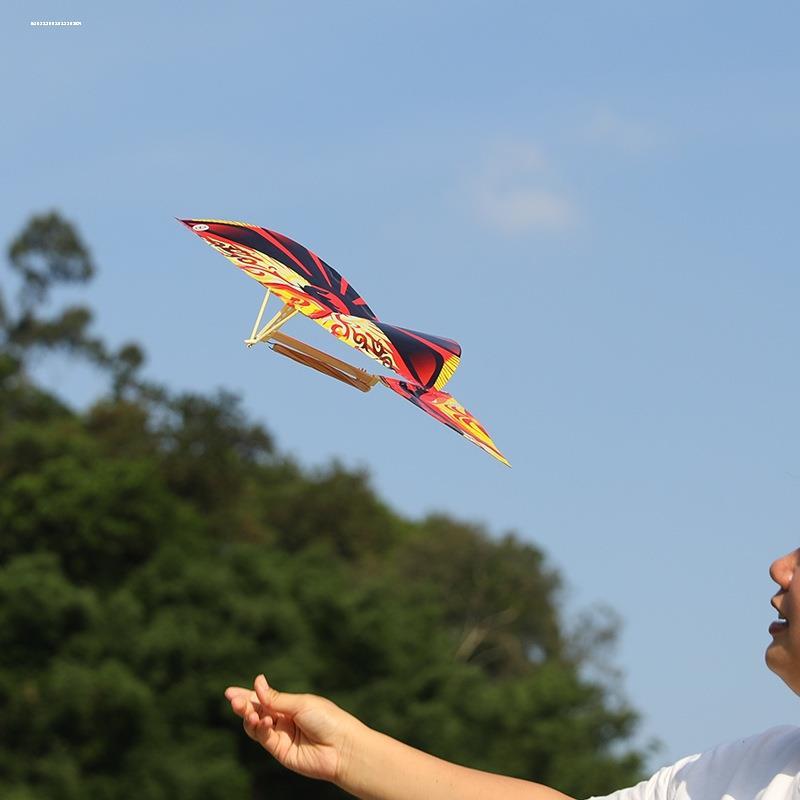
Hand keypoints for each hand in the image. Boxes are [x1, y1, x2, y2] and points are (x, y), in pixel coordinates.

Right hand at [225, 674, 360, 784]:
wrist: (341, 747)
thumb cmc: (327, 719)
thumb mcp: (300, 703)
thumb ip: (276, 699)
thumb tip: (257, 681)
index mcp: (291, 705)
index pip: (264, 698)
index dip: (248, 695)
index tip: (230, 691)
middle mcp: (284, 720)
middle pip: (257, 711)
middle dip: (243, 705)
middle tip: (233, 699)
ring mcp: (281, 736)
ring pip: (256, 725)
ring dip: (249, 716)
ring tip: (249, 711)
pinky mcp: (280, 751)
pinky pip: (263, 738)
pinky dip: (260, 728)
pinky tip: (263, 720)